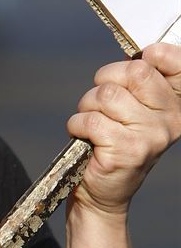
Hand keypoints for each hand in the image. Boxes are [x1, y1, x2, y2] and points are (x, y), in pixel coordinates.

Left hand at [67, 42, 180, 214]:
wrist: (103, 194)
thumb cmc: (114, 145)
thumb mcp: (133, 111)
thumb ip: (137, 83)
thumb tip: (135, 53)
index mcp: (176, 105)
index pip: (176, 62)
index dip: (153, 55)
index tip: (141, 59)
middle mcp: (170, 120)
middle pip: (134, 72)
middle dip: (105, 81)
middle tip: (101, 103)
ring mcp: (151, 136)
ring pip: (107, 94)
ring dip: (87, 106)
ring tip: (92, 125)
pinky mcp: (127, 149)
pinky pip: (91, 119)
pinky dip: (77, 125)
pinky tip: (85, 138)